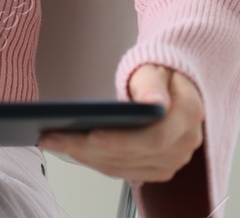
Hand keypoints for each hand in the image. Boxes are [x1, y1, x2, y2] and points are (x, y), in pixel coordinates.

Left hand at [39, 63, 203, 184]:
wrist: (171, 85)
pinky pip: (122, 171)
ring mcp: (172, 160)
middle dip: (88, 148)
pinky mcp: (158, 168)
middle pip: (132, 155)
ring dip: (84, 157)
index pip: (155, 138)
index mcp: (188, 116)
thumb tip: (154, 101)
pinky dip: (93, 161)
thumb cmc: (159, 73)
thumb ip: (152, 84)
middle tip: (51, 137)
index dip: (122, 140)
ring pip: (123, 167)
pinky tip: (69, 149)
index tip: (91, 134)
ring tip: (51, 141)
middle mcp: (184, 145)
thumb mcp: (155, 68)